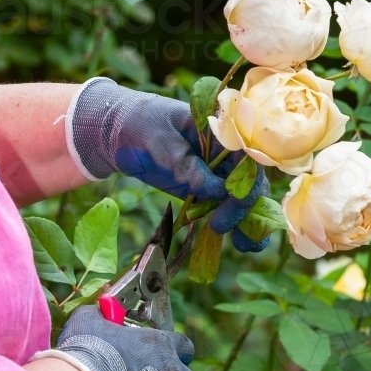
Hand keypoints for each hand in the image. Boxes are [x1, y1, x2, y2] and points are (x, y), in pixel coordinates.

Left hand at [67, 78, 270, 251]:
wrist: (122, 135)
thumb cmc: (142, 125)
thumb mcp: (160, 139)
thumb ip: (185, 162)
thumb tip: (215, 189)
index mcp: (220, 129)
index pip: (246, 154)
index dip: (246, 178)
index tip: (232, 199)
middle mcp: (225, 151)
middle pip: (248, 179)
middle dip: (244, 205)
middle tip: (221, 226)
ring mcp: (216, 171)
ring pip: (242, 197)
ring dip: (247, 221)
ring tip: (245, 245)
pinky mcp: (205, 189)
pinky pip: (225, 206)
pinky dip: (234, 223)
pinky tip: (240, 242)